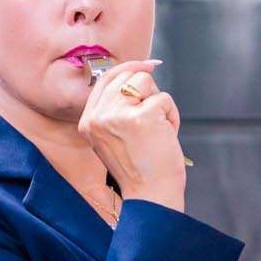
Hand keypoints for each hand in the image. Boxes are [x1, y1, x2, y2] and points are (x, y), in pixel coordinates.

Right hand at [76, 57, 184, 210]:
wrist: (151, 196)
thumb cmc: (140, 169)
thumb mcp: (114, 137)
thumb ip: (116, 108)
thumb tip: (140, 70)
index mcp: (88, 121)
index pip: (106, 79)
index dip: (129, 68)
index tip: (148, 65)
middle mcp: (98, 117)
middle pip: (128, 75)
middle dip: (148, 91)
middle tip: (153, 118)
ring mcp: (118, 116)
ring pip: (146, 82)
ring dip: (160, 103)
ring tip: (157, 130)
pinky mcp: (142, 117)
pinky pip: (164, 99)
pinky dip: (172, 117)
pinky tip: (166, 136)